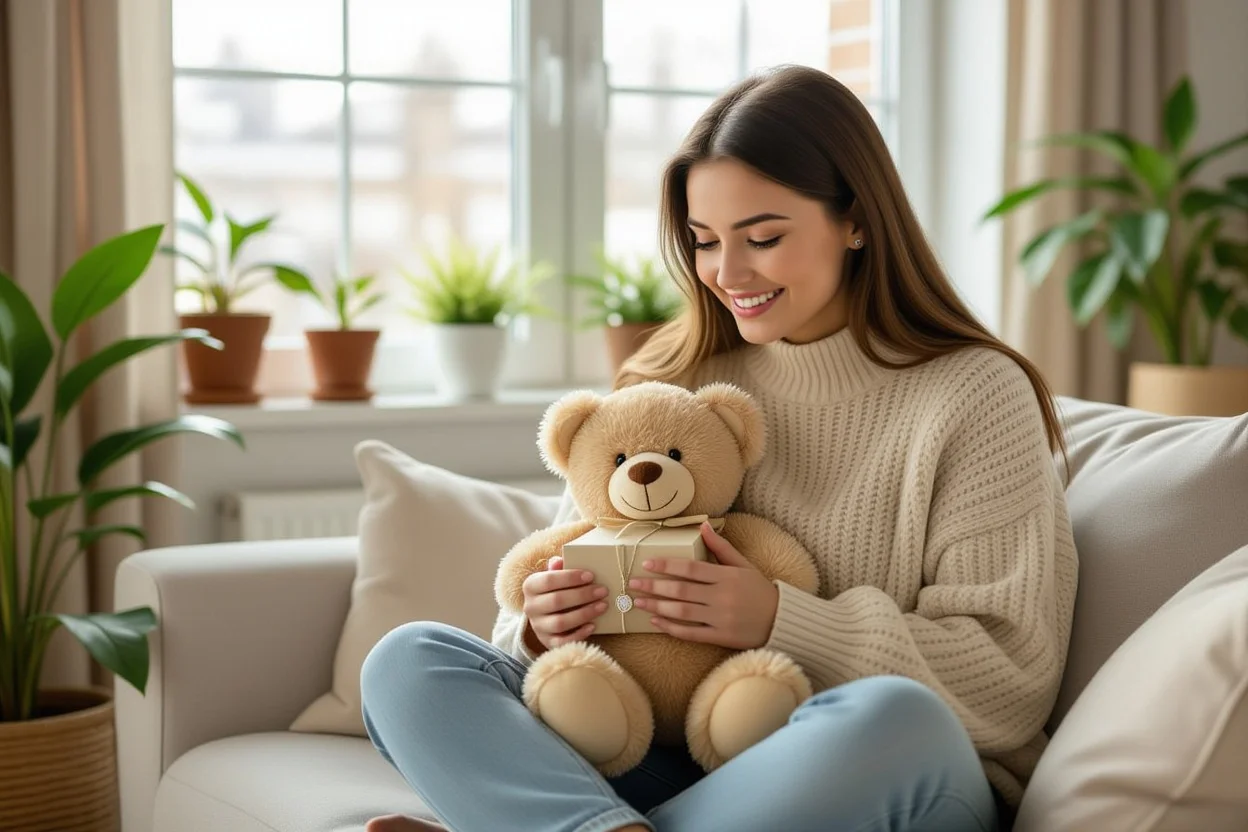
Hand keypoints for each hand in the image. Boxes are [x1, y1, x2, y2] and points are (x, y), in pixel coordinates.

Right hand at [522, 556, 608, 651]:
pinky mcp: (547, 642)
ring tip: (603, 606)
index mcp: (531, 586)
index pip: (548, 580)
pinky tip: (593, 625)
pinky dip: (579, 634)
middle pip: (556, 601)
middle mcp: (530, 607)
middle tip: (603, 590)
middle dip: (582, 595)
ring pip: (560, 622)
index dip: (570, 577)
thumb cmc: (556, 590)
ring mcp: (538, 627)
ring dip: (584, 613)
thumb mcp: (554, 576)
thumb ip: (557, 568)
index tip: (591, 576)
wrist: (547, 615)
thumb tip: (559, 560)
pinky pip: (563, 642)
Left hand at [627, 522, 778, 648]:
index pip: (690, 568)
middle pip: (681, 590)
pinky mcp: (721, 637)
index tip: (646, 564)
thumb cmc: (760, 590)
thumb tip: (703, 526)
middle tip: (632, 583)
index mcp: (726, 576)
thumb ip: (721, 547)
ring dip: (657, 606)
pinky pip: (691, 633)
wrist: (781, 620)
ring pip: (682, 611)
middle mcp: (722, 596)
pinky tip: (655, 621)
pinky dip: (671, 628)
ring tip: (638, 602)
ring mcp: (720, 618)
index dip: (666, 565)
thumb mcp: (744, 565)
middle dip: (653, 586)